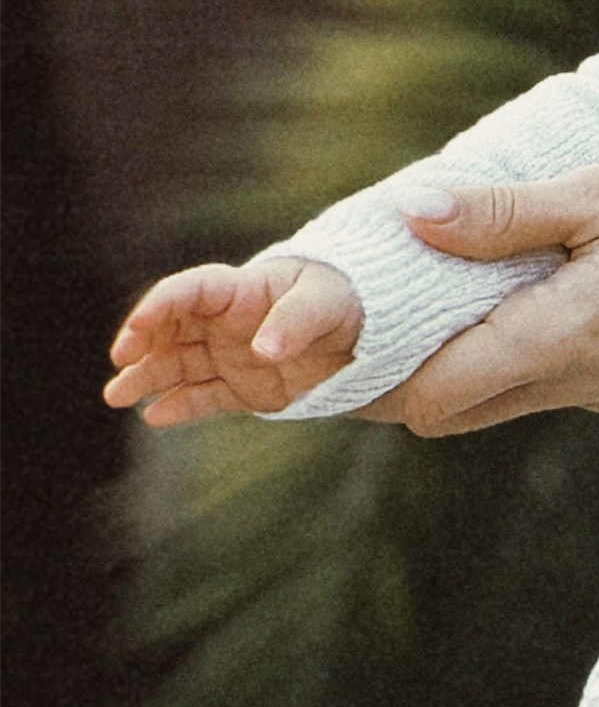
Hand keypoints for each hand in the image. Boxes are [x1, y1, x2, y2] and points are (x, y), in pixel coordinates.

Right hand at [105, 258, 362, 425]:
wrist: (374, 338)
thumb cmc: (351, 302)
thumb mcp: (329, 303)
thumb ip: (296, 322)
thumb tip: (263, 350)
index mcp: (241, 290)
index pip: (190, 291)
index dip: (161, 305)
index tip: (139, 326)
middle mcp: (227, 322)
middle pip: (172, 330)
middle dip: (142, 344)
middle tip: (120, 361)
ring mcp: (232, 356)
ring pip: (179, 366)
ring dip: (147, 378)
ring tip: (115, 396)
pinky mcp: (245, 389)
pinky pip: (205, 397)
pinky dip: (180, 406)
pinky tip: (153, 417)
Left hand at [364, 154, 598, 434]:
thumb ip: (506, 214)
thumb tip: (411, 216)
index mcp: (558, 339)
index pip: (430, 397)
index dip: (369, 376)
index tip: (329, 338)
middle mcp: (570, 382)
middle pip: (441, 414)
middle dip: (387, 379)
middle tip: (349, 321)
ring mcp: (595, 387)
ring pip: (481, 402)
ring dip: (437, 365)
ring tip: (403, 305)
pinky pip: (525, 381)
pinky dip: (485, 355)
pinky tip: (479, 301)